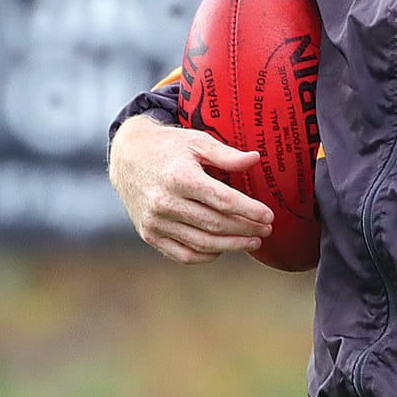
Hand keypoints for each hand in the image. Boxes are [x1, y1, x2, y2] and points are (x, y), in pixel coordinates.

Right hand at [108, 116, 273, 264]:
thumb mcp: (196, 142)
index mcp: (179, 177)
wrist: (126, 156)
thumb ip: (226, 154)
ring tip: (253, 242)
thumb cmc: (168, 147)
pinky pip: (183, 254)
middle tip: (266, 230)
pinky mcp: (149, 233)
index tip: (269, 216)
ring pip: (202, 243)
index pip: (222, 200)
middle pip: (215, 224)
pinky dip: (206, 254)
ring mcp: (155, 221)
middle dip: (245, 230)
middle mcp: (164, 201)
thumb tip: (256, 159)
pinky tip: (223, 248)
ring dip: (232, 245)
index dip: (249, 210)